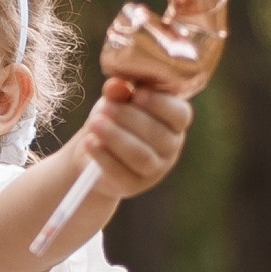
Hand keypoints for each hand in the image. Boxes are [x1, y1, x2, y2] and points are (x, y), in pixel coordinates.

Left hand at [76, 75, 191, 203]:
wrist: (95, 148)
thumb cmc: (114, 117)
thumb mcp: (116, 99)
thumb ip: (119, 91)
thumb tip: (115, 86)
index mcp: (174, 121)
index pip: (180, 114)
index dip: (160, 103)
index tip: (137, 93)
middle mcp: (170, 147)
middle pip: (158, 135)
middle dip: (129, 117)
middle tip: (105, 107)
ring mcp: (155, 169)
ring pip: (141, 156)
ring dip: (116, 138)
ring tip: (94, 124)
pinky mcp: (133, 185)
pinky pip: (121, 173)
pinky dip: (104, 157)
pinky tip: (90, 143)